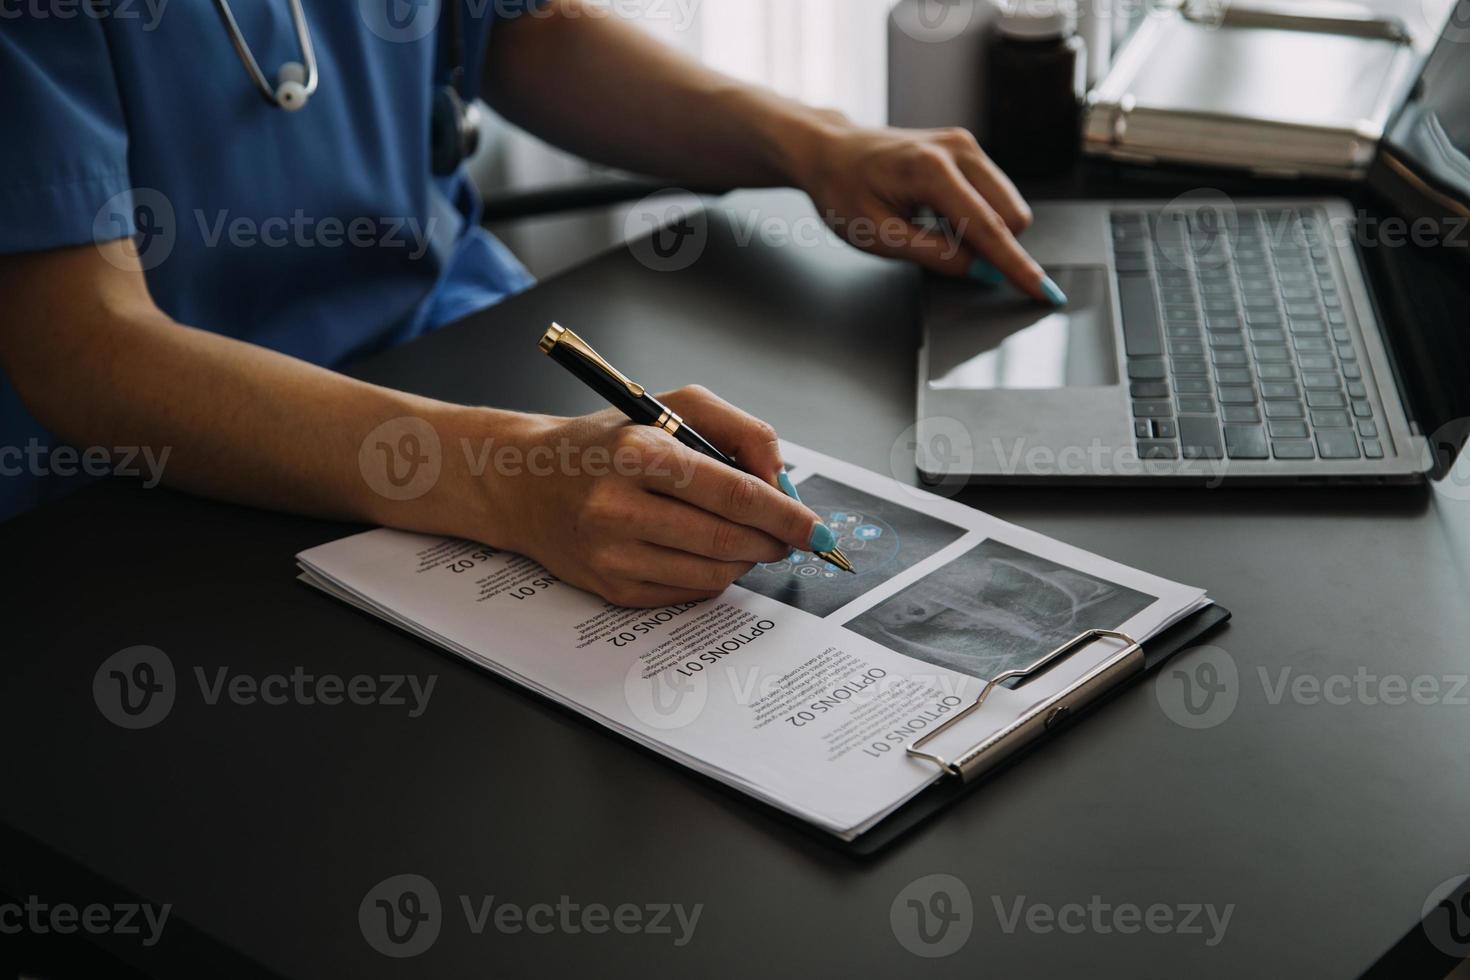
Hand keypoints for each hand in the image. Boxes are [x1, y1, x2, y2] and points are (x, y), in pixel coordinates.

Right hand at [486, 386, 827, 607]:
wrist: (530, 483)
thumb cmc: (612, 441)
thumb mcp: (676, 407)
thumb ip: (741, 432)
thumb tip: (782, 484)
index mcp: (639, 452)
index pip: (733, 493)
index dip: (786, 515)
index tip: (816, 529)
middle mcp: (619, 505)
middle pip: (728, 539)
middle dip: (773, 541)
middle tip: (789, 536)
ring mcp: (612, 553)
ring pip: (714, 572)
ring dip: (747, 560)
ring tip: (749, 540)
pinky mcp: (612, 588)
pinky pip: (688, 592)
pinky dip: (713, 575)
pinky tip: (707, 553)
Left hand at [792, 120, 1061, 303]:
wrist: (831, 151)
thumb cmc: (843, 190)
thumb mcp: (878, 236)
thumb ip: (935, 255)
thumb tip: (981, 271)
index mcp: (931, 170)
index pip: (988, 228)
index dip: (1016, 266)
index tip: (1043, 291)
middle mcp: (958, 149)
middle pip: (1011, 215)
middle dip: (994, 248)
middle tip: (943, 253)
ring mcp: (966, 145)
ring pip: (1008, 205)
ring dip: (984, 231)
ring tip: (932, 228)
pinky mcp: (968, 149)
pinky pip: (994, 194)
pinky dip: (978, 216)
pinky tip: (939, 215)